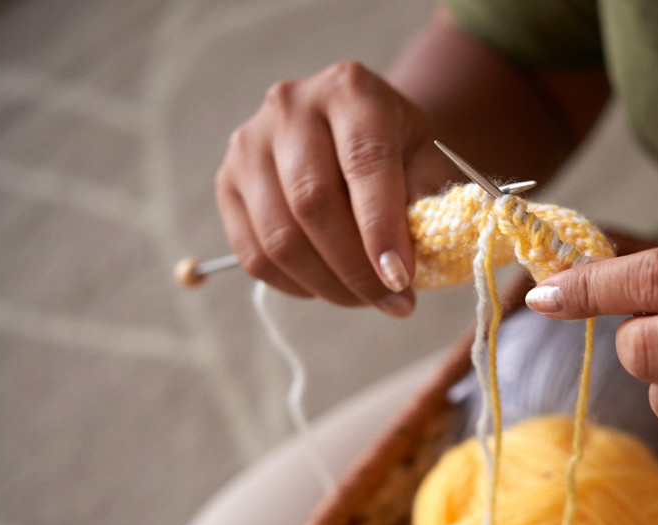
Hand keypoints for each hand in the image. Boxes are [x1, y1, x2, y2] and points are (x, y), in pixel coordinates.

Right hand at [215, 61, 455, 315]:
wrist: (362, 131)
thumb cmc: (402, 150)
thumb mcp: (430, 162)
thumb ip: (427, 204)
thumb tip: (404, 265)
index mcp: (350, 90)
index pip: (363, 162)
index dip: (381, 229)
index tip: (401, 279)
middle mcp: (290, 107)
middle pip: (312, 203)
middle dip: (356, 268)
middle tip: (393, 301)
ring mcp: (249, 144)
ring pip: (279, 238)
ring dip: (328, 286)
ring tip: (367, 299)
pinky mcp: (226, 183)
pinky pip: (253, 255)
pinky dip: (296, 285)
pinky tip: (330, 287)